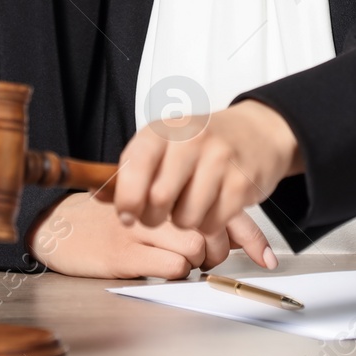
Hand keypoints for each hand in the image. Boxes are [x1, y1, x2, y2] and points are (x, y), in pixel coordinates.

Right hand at [26, 188, 276, 279]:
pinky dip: (174, 272)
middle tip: (203, 260)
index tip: (268, 259)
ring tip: (178, 263)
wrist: (61, 226)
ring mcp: (142, 227)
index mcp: (166, 184)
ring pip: (195, 247)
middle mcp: (157, 202)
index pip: (220, 204)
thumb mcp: (154, 210)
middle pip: (211, 229)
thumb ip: (194, 215)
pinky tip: (159, 268)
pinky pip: (170, 266)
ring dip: (194, 264)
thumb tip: (240, 237)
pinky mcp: (124, 252)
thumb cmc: (113, 220)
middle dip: (215, 252)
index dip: (250, 236)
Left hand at [114, 100, 303, 236]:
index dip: (126, 200)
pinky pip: (213, 224)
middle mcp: (192, 140)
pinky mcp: (242, 184)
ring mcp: (220, 160)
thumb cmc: (203, 142)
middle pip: (159, 199)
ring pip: (186, 217)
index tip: (127, 214)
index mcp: (165, 130)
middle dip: (154, 217)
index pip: (135, 167)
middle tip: (160, 214)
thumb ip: (132, 170)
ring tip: (189, 205)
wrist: (258, 132)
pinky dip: (208, 224)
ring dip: (184, 222)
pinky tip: (211, 206)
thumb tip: (98, 194)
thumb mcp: (165, 144)